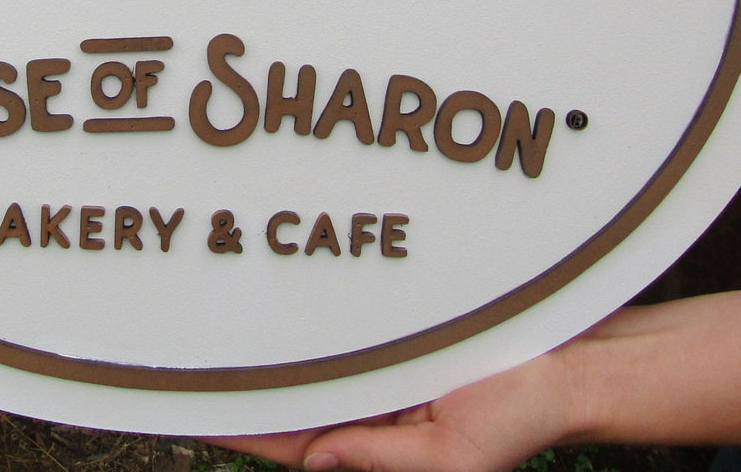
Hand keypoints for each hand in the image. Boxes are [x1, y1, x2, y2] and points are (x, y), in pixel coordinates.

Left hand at [208, 344, 580, 470]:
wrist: (568, 362)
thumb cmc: (521, 416)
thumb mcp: (455, 457)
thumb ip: (384, 458)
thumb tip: (318, 461)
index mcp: (367, 441)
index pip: (279, 433)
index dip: (230, 419)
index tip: (178, 398)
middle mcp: (360, 402)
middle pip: (280, 387)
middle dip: (231, 373)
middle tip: (172, 343)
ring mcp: (373, 362)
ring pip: (301, 349)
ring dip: (261, 335)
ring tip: (207, 308)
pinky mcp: (391, 326)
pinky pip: (336, 316)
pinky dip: (304, 307)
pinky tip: (274, 285)